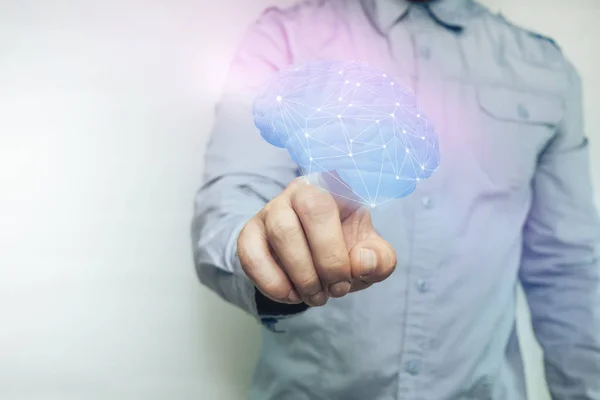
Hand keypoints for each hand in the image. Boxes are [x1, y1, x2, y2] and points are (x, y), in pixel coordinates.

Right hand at [237, 175, 396, 306]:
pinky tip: (290, 295)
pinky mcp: (250, 233)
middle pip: (312, 208)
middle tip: (336, 290)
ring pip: (281, 230)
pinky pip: (251, 253)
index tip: (353, 274)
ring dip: (301, 273)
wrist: (313, 265)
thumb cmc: (344, 251)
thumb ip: (379, 259)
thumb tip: (362, 261)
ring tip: (315, 296)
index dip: (348, 242)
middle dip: (327, 259)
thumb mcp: (370, 256)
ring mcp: (272, 209)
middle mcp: (302, 191)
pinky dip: (272, 282)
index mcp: (336, 188)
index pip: (343, 193)